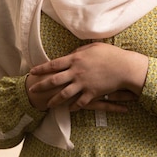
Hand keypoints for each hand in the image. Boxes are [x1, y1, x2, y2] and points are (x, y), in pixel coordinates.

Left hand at [28, 42, 147, 110]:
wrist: (124, 67)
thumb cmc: (111, 54)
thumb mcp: (93, 47)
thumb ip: (80, 50)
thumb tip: (72, 53)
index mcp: (75, 59)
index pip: (53, 64)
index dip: (41, 68)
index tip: (32, 72)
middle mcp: (76, 72)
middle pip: (54, 80)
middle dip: (42, 86)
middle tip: (32, 90)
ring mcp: (83, 84)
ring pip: (64, 94)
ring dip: (55, 100)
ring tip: (48, 105)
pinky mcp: (92, 93)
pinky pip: (80, 102)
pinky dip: (74, 106)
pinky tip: (70, 109)